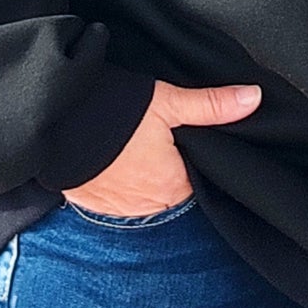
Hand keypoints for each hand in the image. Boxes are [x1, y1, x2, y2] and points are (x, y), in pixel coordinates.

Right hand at [59, 79, 261, 216]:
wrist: (54, 122)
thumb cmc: (114, 113)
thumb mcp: (168, 102)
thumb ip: (211, 105)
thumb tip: (253, 99)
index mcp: (173, 185)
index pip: (201, 182)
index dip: (200, 162)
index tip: (195, 144)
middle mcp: (147, 204)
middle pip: (173, 190)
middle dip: (173, 170)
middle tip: (166, 141)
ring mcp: (117, 208)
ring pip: (145, 195)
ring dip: (145, 178)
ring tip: (139, 148)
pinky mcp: (92, 204)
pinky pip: (116, 198)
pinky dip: (120, 182)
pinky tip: (118, 160)